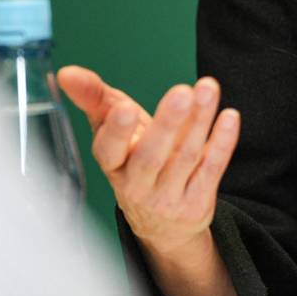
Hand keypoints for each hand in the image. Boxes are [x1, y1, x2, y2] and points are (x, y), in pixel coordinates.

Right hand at [57, 65, 239, 257]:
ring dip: (199, 121)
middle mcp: (137, 184)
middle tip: (181, 93)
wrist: (163, 223)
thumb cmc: (133, 160)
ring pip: (185, 156)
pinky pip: (211, 169)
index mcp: (112, 164)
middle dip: (166, 123)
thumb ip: (93, 99)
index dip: (116, 131)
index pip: (109, 150)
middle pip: (151, 155)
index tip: (124, 107)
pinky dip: (221, 143)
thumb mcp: (112, 131)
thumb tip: (67, 72)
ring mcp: (168, 196)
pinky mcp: (197, 200)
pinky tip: (229, 117)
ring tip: (208, 88)